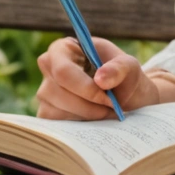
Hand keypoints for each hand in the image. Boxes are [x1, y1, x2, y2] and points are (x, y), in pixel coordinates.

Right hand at [35, 36, 171, 119]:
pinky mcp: (46, 111)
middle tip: (112, 108)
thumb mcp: (129, 66)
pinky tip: (95, 120)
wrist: (125, 94)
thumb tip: (100, 79)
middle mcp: (48, 67)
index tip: (108, 98)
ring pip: (57, 110)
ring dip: (86, 116)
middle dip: (89, 106)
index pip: (63, 70)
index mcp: (63, 48)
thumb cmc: (123, 74)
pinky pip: (56, 124)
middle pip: (57, 92)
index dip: (85, 88)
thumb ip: (119, 68)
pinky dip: (78, 126)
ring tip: (107, 112)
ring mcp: (45, 90)